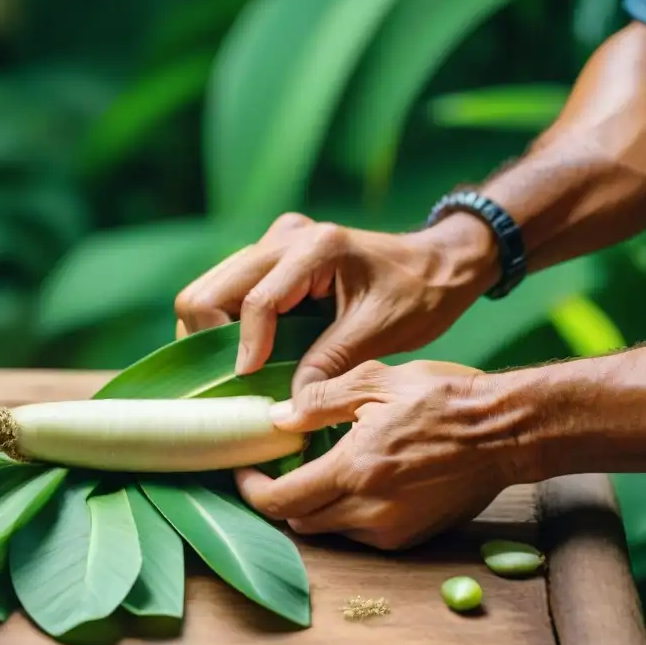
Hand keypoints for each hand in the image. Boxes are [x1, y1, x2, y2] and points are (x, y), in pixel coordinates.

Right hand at [174, 212, 497, 394]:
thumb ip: (330, 364)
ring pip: (207, 289)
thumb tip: (287, 407)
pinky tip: (249, 351)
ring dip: (214, 333)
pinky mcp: (270, 255)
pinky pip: (225, 290)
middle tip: (234, 381)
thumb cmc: (420, 294)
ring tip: (240, 370)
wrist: (438, 263)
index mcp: (316, 248)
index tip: (249, 385)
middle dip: (211, 341)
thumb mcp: (380, 333)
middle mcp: (284, 238)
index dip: (246, 349)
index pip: (256, 302)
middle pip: (208, 291)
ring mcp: (273, 243)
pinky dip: (226, 323)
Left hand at [235, 359, 525, 550]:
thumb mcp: (375, 380)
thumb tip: (278, 419)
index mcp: (355, 471)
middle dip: (281, 497)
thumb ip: (319, 400)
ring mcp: (393, 530)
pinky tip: (357, 480)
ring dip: (314, 505)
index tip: (243, 470)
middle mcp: (370, 511)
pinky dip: (346, 512)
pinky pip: (361, 533)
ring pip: (329, 529)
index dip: (253, 490)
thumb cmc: (443, 398)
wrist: (506, 431)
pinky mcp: (412, 537)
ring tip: (321, 467)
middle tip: (280, 465)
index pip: (281, 501)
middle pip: (300, 521)